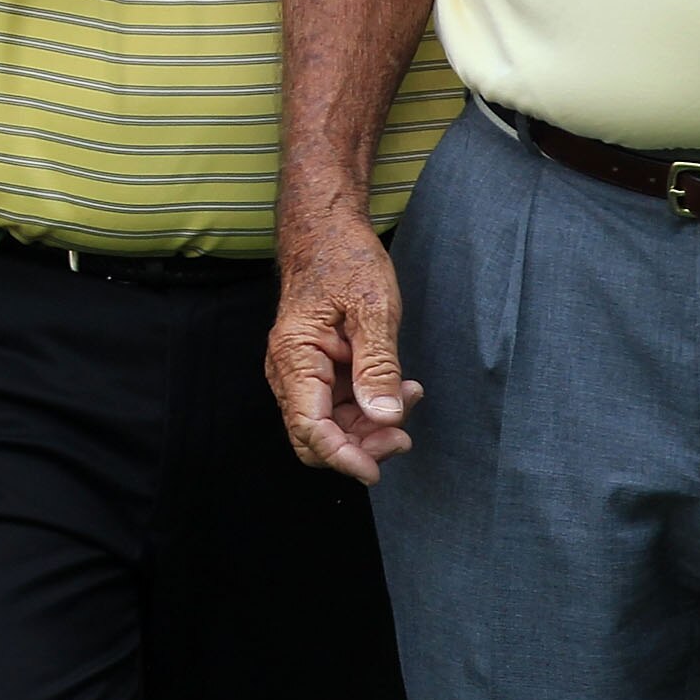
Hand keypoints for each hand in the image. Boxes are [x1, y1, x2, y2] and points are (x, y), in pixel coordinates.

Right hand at [266, 211, 420, 483]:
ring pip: (330, 425)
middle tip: (403, 436)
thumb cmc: (345, 259)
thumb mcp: (373, 309)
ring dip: (369, 427)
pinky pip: (339, 405)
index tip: (376, 469)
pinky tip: (400, 390)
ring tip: (410, 399)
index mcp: (294, 357)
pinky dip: (369, 407)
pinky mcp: (317, 370)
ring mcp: (302, 372)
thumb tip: (385, 418)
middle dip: (359, 446)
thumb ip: (378, 366)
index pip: (310, 429)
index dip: (343, 456)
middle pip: (316, 437)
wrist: (327, 230)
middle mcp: (289, 372)